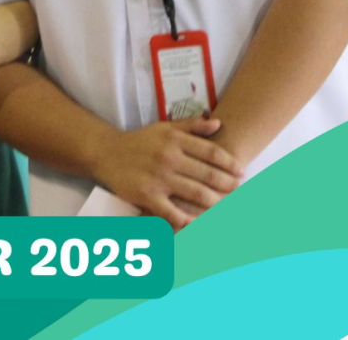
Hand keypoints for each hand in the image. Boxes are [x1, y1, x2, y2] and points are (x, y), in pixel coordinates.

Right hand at [93, 118, 242, 230]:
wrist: (106, 153)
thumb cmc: (140, 141)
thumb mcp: (164, 128)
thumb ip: (191, 126)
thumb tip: (218, 124)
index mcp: (174, 140)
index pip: (211, 153)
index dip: (230, 163)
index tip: (241, 171)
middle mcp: (169, 158)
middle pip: (208, 175)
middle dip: (228, 185)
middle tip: (240, 191)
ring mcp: (158, 178)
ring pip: (196, 194)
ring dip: (216, 203)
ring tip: (227, 207)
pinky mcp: (147, 196)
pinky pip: (173, 213)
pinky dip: (189, 220)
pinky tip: (200, 223)